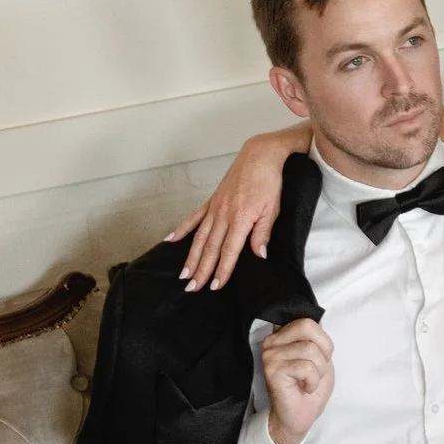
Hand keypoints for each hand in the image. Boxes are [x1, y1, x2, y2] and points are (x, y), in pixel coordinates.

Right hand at [165, 131, 301, 291]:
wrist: (260, 156)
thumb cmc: (269, 182)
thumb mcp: (273, 209)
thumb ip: (262, 232)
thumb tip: (258, 255)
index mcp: (240, 219)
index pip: (229, 251)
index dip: (222, 270)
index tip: (214, 285)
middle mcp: (223, 214)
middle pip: (210, 248)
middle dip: (200, 269)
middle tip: (191, 287)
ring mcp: (215, 207)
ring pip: (200, 237)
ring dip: (190, 256)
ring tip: (183, 273)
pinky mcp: (212, 200)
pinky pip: (194, 217)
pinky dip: (182, 229)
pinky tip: (171, 240)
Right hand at [261, 318, 333, 443]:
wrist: (300, 415)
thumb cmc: (310, 386)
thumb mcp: (320, 356)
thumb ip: (316, 337)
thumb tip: (318, 319)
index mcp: (282, 335)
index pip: (309, 322)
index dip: (323, 343)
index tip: (317, 360)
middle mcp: (272, 342)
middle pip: (309, 329)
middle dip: (322, 354)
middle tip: (314, 371)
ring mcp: (270, 355)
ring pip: (310, 351)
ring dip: (318, 371)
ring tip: (308, 381)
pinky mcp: (272, 370)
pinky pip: (306, 367)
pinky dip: (312, 381)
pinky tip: (303, 388)